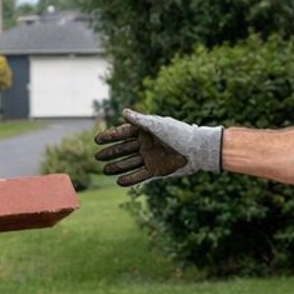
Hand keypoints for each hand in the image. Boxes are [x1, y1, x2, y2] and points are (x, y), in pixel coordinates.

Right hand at [93, 109, 222, 186]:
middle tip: (97, 157)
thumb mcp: (157, 125)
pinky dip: (129, 179)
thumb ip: (139, 120)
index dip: (110, 137)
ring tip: (104, 171)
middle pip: (124, 149)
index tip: (97, 140)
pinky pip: (140, 176)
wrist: (196, 150)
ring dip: (117, 167)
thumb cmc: (178, 133)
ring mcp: (150, 158)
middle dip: (110, 153)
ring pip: (129, 163)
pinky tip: (118, 182)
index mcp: (145, 132)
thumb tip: (123, 112)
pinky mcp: (156, 171)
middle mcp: (146, 145)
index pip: (123, 134)